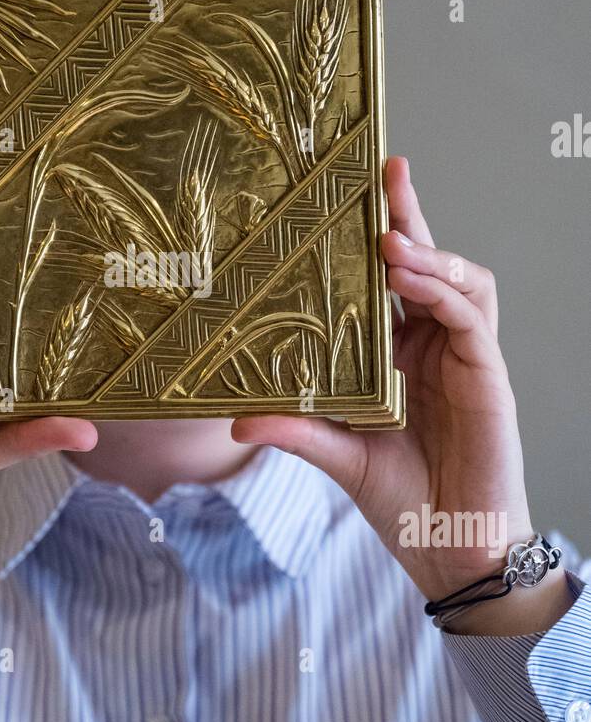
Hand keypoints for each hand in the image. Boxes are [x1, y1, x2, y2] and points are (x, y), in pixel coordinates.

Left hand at [233, 157, 570, 634]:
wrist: (449, 549)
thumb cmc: (401, 498)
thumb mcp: (337, 456)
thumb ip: (297, 429)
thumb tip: (234, 421)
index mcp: (396, 353)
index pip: (387, 279)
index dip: (377, 233)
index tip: (351, 188)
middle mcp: (430, 344)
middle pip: (425, 263)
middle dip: (407, 215)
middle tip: (385, 172)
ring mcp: (463, 355)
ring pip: (459, 280)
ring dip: (427, 252)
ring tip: (389, 237)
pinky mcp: (488, 374)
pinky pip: (470, 318)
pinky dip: (444, 291)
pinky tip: (413, 279)